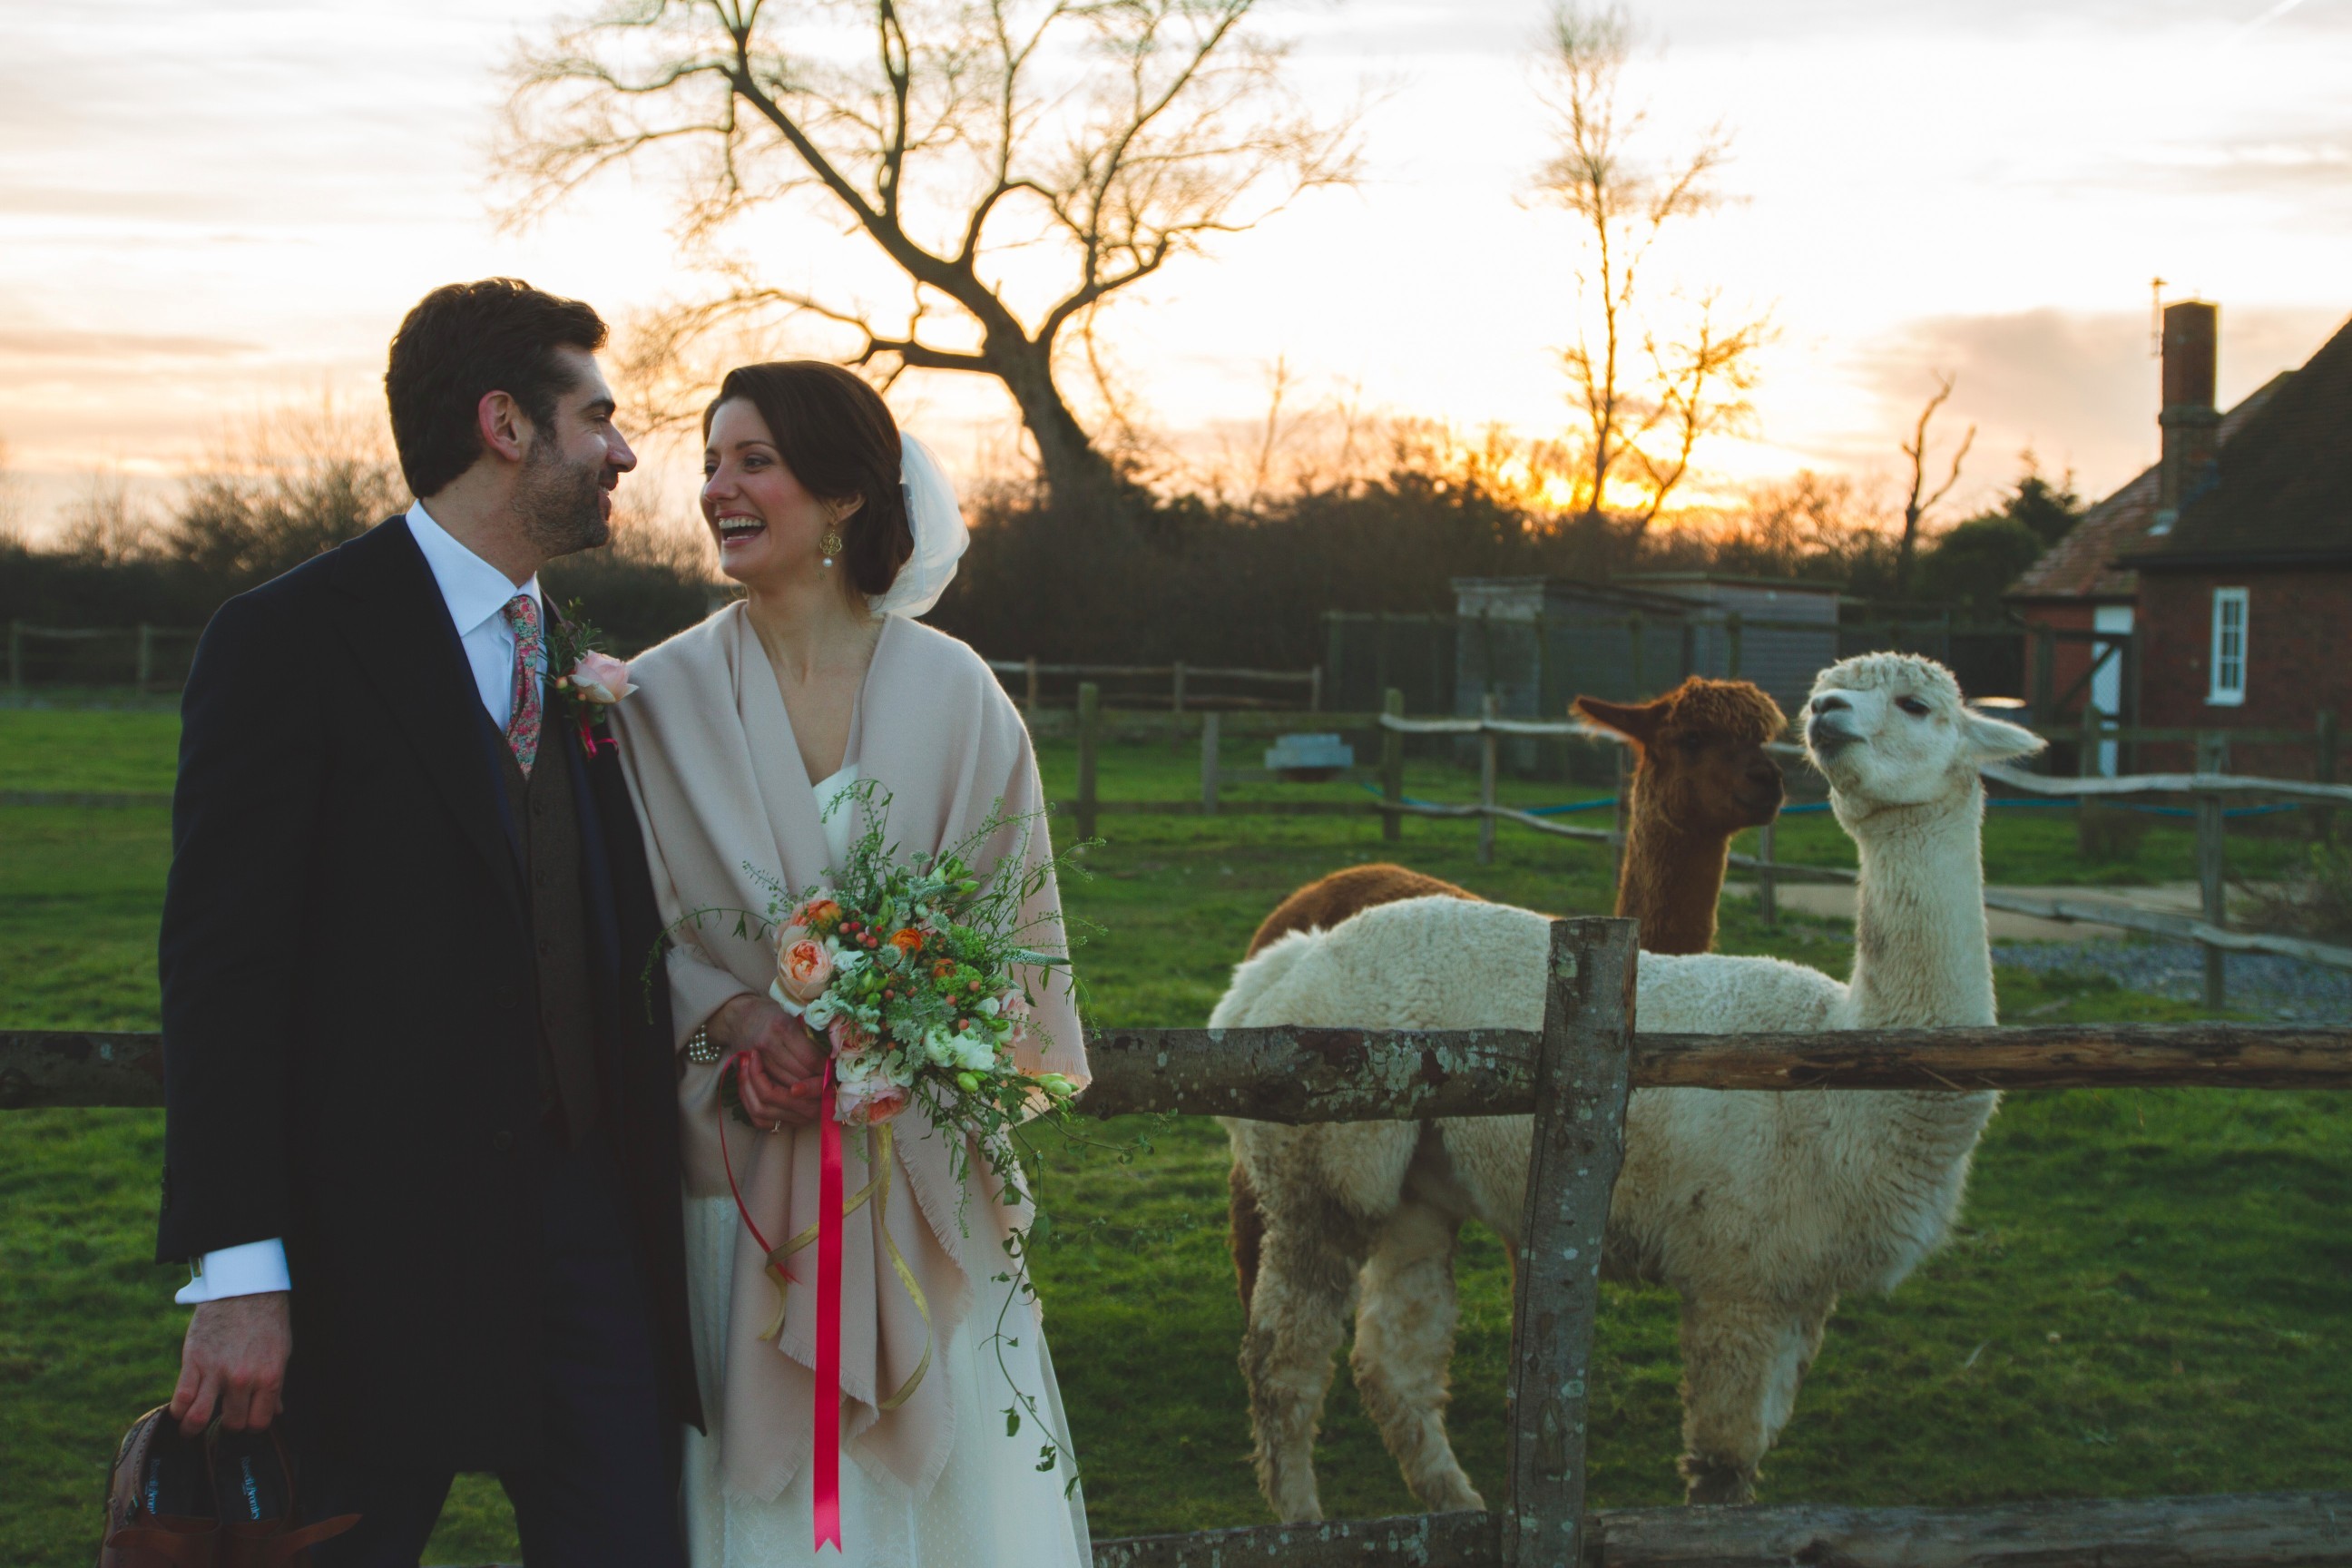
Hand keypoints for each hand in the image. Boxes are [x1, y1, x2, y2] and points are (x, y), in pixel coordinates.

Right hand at [171, 1291, 290, 1436]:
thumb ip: (276, 1385)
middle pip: (232, 1423)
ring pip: (199, 1418)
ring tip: (190, 1430)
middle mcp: (242, 1379)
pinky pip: (181, 1398)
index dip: (253, 1425)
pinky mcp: (193, 1361)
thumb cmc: (267, 1319)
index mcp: (269, 1377)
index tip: (247, 1420)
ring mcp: (216, 1371)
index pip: (259, 1422)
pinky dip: (177, 1411)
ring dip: (193, 1429)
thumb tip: (276, 1411)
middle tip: (224, 1417)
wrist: (244, 1289)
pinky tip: (180, 1412)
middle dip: (229, 1424)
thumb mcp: (282, 1351)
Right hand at [708, 995, 825, 1128]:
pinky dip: (785, 1102)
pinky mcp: (747, 1073)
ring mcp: (755, 1060)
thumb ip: (814, 1035)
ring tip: (817, 1097)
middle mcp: (768, 1044)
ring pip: (785, 1091)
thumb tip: (836, 1060)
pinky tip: (797, 1099)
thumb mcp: (796, 1017)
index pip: (811, 1060)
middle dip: (817, 1087)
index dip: (825, 1071)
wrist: (741, 1017)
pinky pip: (769, 1095)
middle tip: (830, 1089)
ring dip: (803, 1098)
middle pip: (799, 1079)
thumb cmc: (775, 1016)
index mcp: (783, 1027)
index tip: (835, 1073)